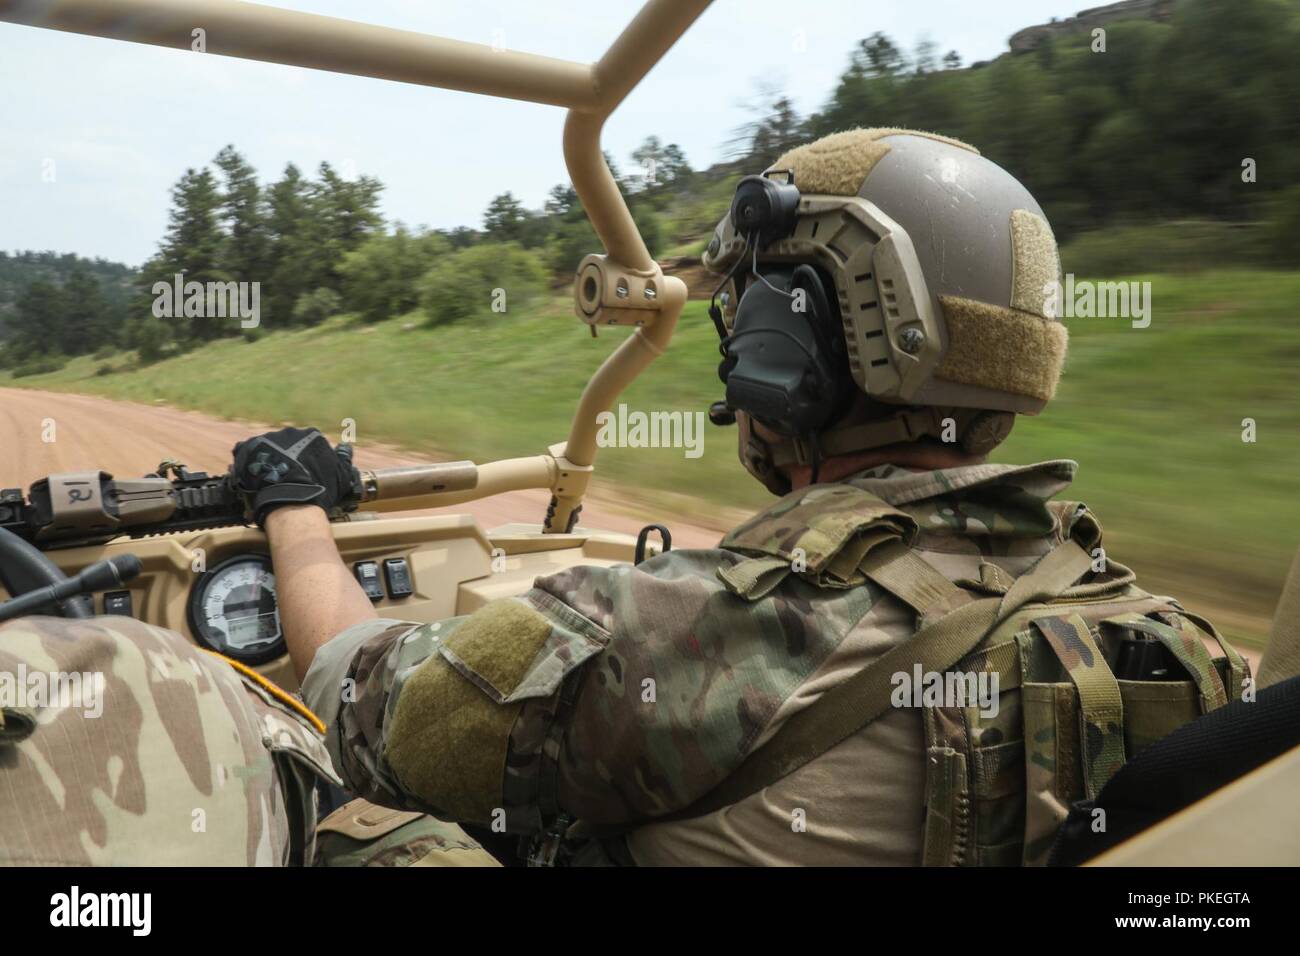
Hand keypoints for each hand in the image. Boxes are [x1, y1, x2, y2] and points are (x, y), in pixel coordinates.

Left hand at [231, 427, 359, 526]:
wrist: (292, 500)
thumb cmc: (320, 489)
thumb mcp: (342, 475)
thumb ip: (344, 459)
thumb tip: (346, 448)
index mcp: (311, 435)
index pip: (307, 444)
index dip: (304, 460)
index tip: (303, 474)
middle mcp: (289, 432)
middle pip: (285, 444)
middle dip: (284, 458)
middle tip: (285, 478)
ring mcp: (267, 439)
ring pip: (266, 448)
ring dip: (266, 461)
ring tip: (268, 481)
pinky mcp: (247, 448)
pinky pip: (245, 453)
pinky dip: (248, 464)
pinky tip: (253, 478)